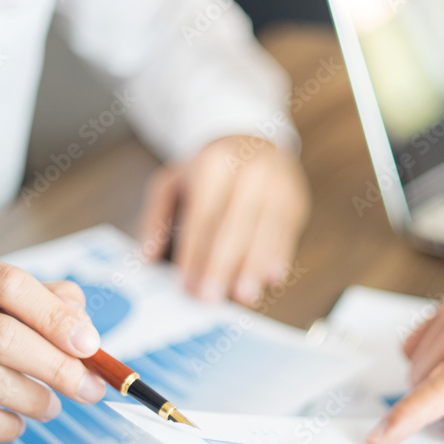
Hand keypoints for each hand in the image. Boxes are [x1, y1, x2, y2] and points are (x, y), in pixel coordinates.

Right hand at [0, 245, 106, 442]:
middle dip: (57, 366)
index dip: (56, 317)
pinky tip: (16, 423)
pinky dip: (5, 425)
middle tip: (89, 387)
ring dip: (35, 398)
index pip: (9, 283)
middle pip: (2, 335)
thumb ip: (42, 300)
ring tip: (52, 406)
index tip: (90, 345)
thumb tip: (83, 327)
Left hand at [139, 135, 309, 305]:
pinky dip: (278, 258)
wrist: (254, 145)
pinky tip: (271, 280)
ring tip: (242, 297)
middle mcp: (248, 172)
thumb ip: (156, 217)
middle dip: (220, 266)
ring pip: (264, 234)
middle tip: (208, 297)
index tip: (186, 284)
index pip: (202, 217)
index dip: (194, 254)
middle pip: (233, 227)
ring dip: (252, 268)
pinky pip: (286, 234)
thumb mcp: (173, 181)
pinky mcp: (295, 202)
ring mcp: (276, 186)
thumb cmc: (209, 172)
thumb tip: (147, 257)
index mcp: (213, 165)